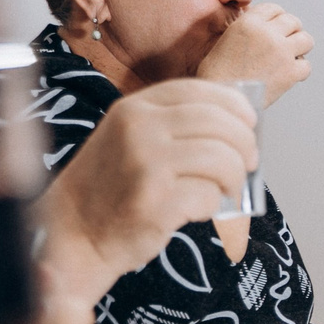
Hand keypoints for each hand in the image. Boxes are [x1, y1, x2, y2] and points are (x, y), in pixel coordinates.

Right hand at [36, 78, 257, 303]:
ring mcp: (147, 165)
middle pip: (220, 123)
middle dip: (246, 145)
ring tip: (226, 190)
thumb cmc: (112, 186)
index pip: (200, 91)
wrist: (73, 232)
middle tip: (250, 163)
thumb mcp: (131, 137)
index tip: (250, 122)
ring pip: (223, 159)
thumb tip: (239, 121)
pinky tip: (195, 210)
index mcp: (135, 108)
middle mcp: (140, 129)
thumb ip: (173, 123)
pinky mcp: (156, 202)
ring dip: (236, 178)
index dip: (235, 106)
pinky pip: (210, 195)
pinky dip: (213, 205)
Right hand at [196, 1, 312, 105]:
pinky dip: (300, 71)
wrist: (219, 96)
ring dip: (300, 48)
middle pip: (293, 21)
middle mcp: (268, 33)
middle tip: (287, 43)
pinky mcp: (290, 72)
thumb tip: (265, 29)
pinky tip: (289, 76)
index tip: (277, 27)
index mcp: (248, 22)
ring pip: (306, 40)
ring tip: (291, 57)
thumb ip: (247, 31)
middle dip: (292, 31)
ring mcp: (282, 52)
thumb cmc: (216, 74)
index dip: (277, 17)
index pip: (274, 8)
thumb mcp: (226, 39)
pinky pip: (306, 65)